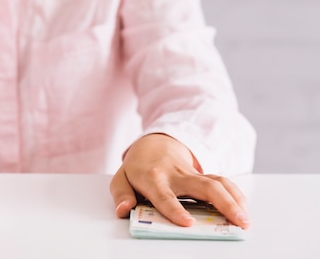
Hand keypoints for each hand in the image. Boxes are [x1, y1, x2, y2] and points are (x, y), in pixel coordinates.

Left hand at [109, 133, 250, 228]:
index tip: (187, 223)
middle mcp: (176, 174)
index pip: (164, 195)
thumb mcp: (121, 178)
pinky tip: (243, 209)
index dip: (175, 209)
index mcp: (153, 178)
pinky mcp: (204, 174)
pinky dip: (236, 195)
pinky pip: (223, 182)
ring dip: (235, 200)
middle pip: (203, 186)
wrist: (154, 144)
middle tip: (237, 223)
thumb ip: (121, 195)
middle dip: (223, 204)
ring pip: (218, 182)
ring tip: (245, 220)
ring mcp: (193, 173)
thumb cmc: (138, 167)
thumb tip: (123, 210)